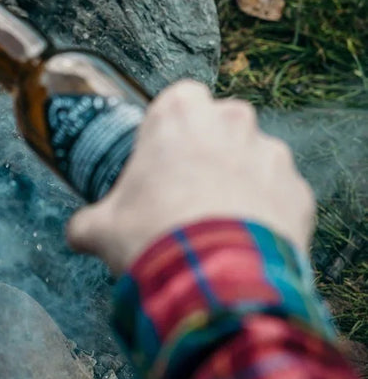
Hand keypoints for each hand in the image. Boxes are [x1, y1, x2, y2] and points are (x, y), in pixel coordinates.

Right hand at [66, 80, 315, 275]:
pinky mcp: (299, 191)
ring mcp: (271, 155)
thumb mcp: (101, 228)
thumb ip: (88, 222)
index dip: (169, 129)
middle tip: (185, 189)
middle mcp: (231, 122)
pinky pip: (280, 196)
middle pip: (221, 123)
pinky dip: (266, 212)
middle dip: (208, 150)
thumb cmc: (154, 236)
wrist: (214, 278)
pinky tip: (242, 240)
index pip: (178, 100)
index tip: (159, 157)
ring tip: (216, 221)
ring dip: (239, 180)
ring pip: (254, 158)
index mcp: (179, 114)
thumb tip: (79, 233)